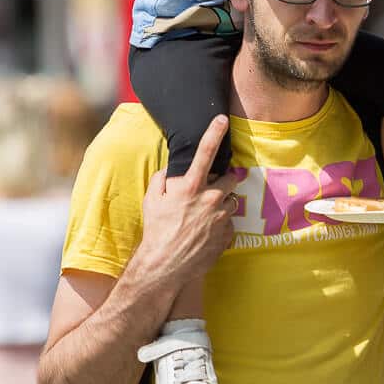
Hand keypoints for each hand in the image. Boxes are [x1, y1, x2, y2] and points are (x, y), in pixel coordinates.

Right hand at [137, 116, 237, 284]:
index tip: (222, 118)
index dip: (214, 132)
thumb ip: (162, 178)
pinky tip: (206, 232)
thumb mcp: (151, 199)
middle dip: (225, 179)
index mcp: (191, 186)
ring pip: (232, 201)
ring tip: (205, 215)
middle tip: (212, 188)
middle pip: (232, 177)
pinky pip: (230, 222)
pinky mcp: (228, 233)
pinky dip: (221, 224)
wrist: (165, 264)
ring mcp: (221, 217)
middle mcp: (210, 198)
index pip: (205, 152)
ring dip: (222, 203)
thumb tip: (173, 168)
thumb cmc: (156, 230)